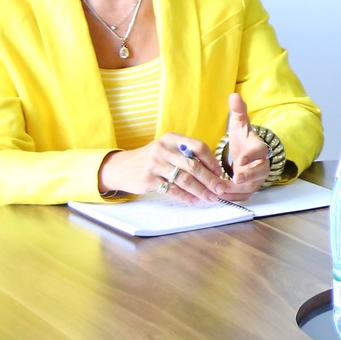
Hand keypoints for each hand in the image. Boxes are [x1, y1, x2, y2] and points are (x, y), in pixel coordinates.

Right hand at [99, 134, 229, 202]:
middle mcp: (163, 149)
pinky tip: (193, 200)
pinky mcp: (148, 179)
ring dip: (201, 190)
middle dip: (210, 179)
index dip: (212, 161)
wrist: (120, 168)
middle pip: (193, 165)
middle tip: (220, 189)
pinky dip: (185, 196)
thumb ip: (185, 155)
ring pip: (185, 179)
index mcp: (172, 139)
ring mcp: (154, 164)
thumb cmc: (150, 160)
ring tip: (210, 197)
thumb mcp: (166, 149)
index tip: (220, 173)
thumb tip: (212, 170)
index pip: (199, 147)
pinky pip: (172, 189)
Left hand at [219, 93, 268, 202]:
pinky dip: (231, 198)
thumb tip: (234, 96)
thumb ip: (237, 111)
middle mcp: (262, 165)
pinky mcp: (250, 190)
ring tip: (218, 190)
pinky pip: (242, 197)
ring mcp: (256, 180)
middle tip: (233, 179)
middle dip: (246, 177)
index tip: (240, 161)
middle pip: (258, 173)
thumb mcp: (240, 124)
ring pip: (249, 188)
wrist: (249, 154)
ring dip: (234, 191)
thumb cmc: (243, 140)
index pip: (259, 152)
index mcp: (260, 148)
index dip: (250, 157)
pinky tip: (218, 196)